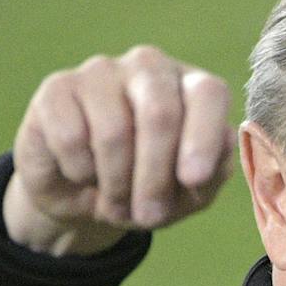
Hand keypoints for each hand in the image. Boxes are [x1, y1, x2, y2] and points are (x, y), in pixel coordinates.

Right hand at [3, 47, 236, 255]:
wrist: (80, 197)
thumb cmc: (145, 189)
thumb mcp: (186, 195)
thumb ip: (213, 172)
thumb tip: (227, 141)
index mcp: (190, 87)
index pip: (208, 94)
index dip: (203, 137)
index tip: (193, 180)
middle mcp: (149, 68)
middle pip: (160, 114)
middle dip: (154, 177)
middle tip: (148, 217)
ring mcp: (101, 72)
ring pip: (113, 132)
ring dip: (116, 184)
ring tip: (116, 202)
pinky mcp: (58, 88)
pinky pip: (71, 137)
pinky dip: (80, 172)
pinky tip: (82, 173)